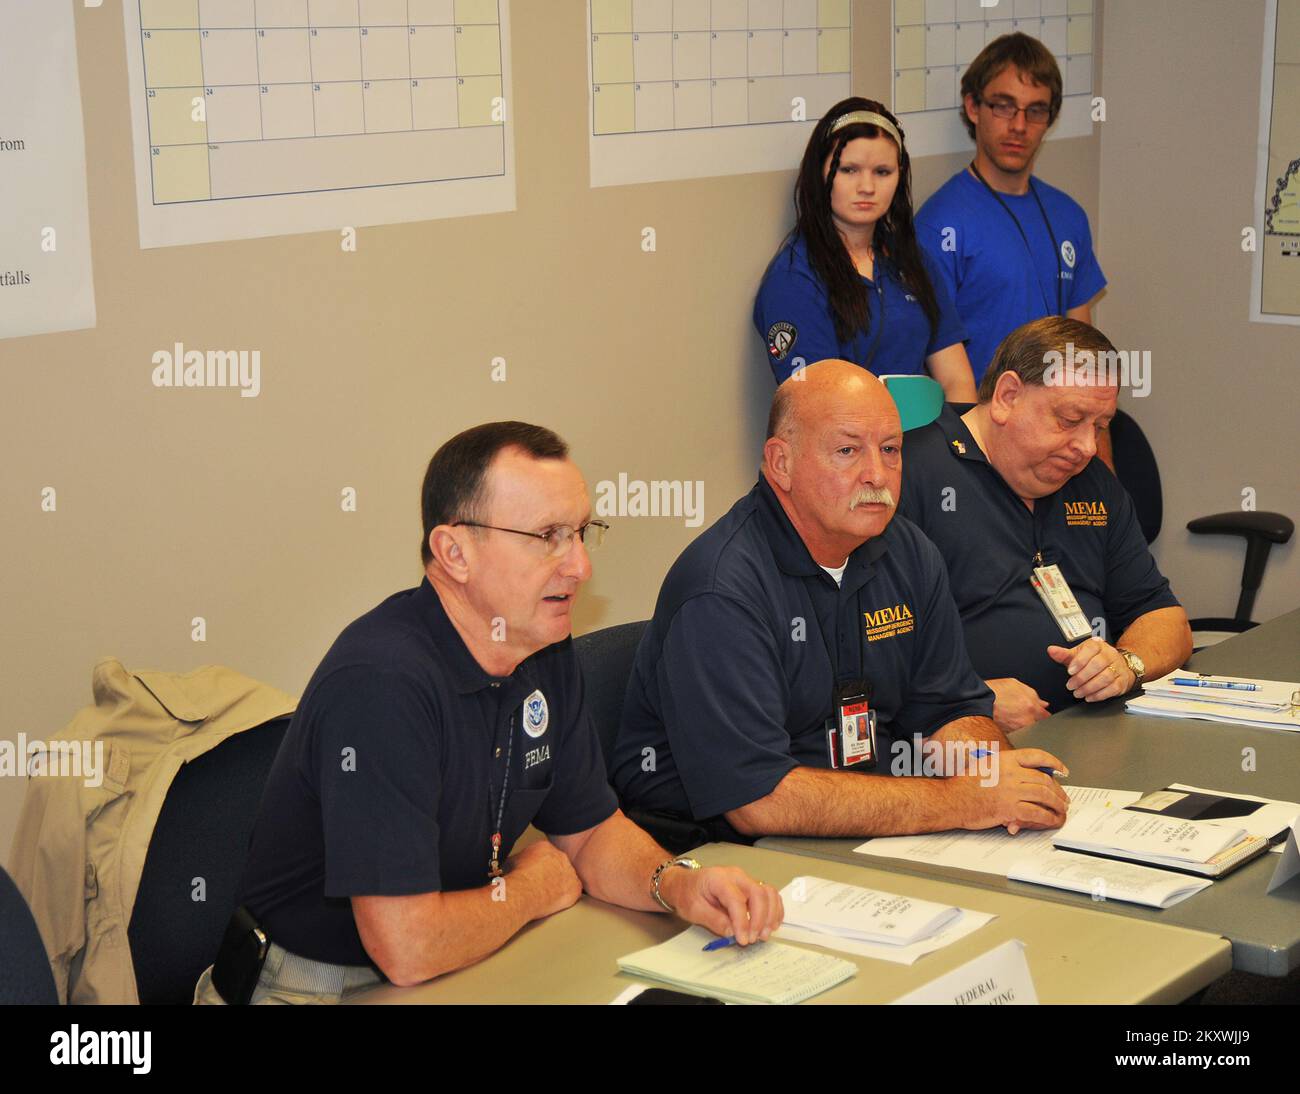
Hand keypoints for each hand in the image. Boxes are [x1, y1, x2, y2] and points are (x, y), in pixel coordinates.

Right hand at [509, 840, 581, 921]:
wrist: (524, 891)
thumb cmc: (517, 879)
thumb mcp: (513, 861)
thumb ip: (521, 859)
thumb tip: (516, 863)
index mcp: (545, 847)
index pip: (547, 854)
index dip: (541, 865)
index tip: (537, 873)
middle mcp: (561, 856)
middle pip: (559, 864)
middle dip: (552, 873)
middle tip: (543, 884)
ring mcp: (570, 872)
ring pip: (567, 878)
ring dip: (560, 885)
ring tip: (547, 894)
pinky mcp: (575, 887)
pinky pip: (574, 891)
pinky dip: (567, 896)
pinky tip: (556, 900)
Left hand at [659, 865, 783, 945]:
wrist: (685, 884)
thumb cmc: (687, 894)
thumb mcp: (693, 910)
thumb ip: (713, 920)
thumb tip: (732, 932)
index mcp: (718, 879)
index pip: (737, 900)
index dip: (743, 922)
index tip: (743, 940)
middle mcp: (736, 876)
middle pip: (758, 894)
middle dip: (760, 919)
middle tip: (755, 938)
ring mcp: (745, 880)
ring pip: (768, 893)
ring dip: (771, 914)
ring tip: (765, 934)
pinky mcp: (750, 887)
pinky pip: (769, 895)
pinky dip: (774, 910)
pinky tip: (771, 925)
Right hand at [949, 747, 1070, 834]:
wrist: (951, 799)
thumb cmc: (964, 785)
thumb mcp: (985, 766)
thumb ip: (1006, 769)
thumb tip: (1026, 778)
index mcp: (1005, 759)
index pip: (1037, 756)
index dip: (1054, 763)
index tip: (1062, 770)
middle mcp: (1011, 773)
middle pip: (1044, 780)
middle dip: (1058, 791)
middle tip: (1063, 798)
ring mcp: (1011, 790)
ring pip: (1044, 797)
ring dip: (1057, 806)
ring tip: (1061, 811)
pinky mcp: (1009, 808)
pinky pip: (1036, 813)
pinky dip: (1047, 819)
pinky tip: (1051, 821)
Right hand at [987, 677, 1050, 731]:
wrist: (976, 700)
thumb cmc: (994, 691)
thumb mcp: (1016, 685)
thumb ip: (1034, 695)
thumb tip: (1043, 704)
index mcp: (1031, 707)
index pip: (1046, 716)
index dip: (1043, 714)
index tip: (1041, 713)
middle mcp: (1026, 721)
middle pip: (1037, 725)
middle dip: (1034, 720)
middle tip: (1023, 713)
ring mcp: (1016, 730)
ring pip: (1026, 729)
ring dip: (1023, 725)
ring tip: (1011, 715)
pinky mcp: (1007, 735)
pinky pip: (1016, 732)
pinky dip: (1013, 728)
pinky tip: (1006, 720)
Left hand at [1047, 639, 1135, 702]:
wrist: (1117, 664)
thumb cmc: (1094, 659)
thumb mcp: (1078, 654)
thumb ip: (1064, 654)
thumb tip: (1051, 650)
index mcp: (1098, 645)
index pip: (1090, 650)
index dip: (1079, 661)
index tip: (1070, 671)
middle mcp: (1109, 655)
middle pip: (1097, 665)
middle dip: (1082, 677)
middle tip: (1071, 686)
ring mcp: (1118, 668)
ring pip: (1105, 677)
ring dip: (1089, 687)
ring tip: (1078, 693)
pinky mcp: (1122, 681)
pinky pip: (1112, 688)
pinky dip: (1099, 694)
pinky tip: (1089, 697)